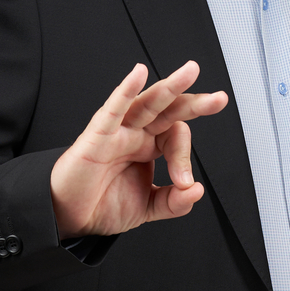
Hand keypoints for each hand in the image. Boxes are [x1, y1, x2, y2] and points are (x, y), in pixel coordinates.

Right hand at [50, 61, 226, 238]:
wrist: (69, 218)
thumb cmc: (102, 204)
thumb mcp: (148, 207)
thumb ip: (173, 203)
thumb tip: (196, 191)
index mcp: (148, 146)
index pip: (176, 137)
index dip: (184, 158)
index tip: (183, 182)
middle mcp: (136, 134)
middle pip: (169, 109)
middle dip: (195, 103)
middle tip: (219, 99)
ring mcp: (118, 132)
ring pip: (147, 102)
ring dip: (170, 86)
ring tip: (190, 72)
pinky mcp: (97, 135)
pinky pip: (113, 109)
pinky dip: (125, 91)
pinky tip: (138, 74)